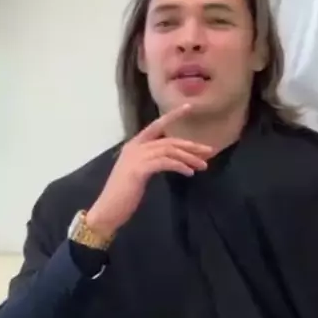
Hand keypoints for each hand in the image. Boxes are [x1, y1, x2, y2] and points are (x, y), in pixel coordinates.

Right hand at [86, 104, 211, 237]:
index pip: (156, 125)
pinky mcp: (139, 170)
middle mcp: (135, 147)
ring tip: (203, 166)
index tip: (189, 107)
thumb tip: (174, 159)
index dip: (173, 115)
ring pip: (169, 150)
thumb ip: (152, 161)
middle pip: (168, 140)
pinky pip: (165, 163)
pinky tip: (189, 173)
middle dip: (190, 145)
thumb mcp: (139, 172)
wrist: (108, 210)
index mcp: (134, 145)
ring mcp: (136, 157)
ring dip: (189, 158)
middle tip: (209, 151)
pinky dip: (179, 166)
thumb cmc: (124, 194)